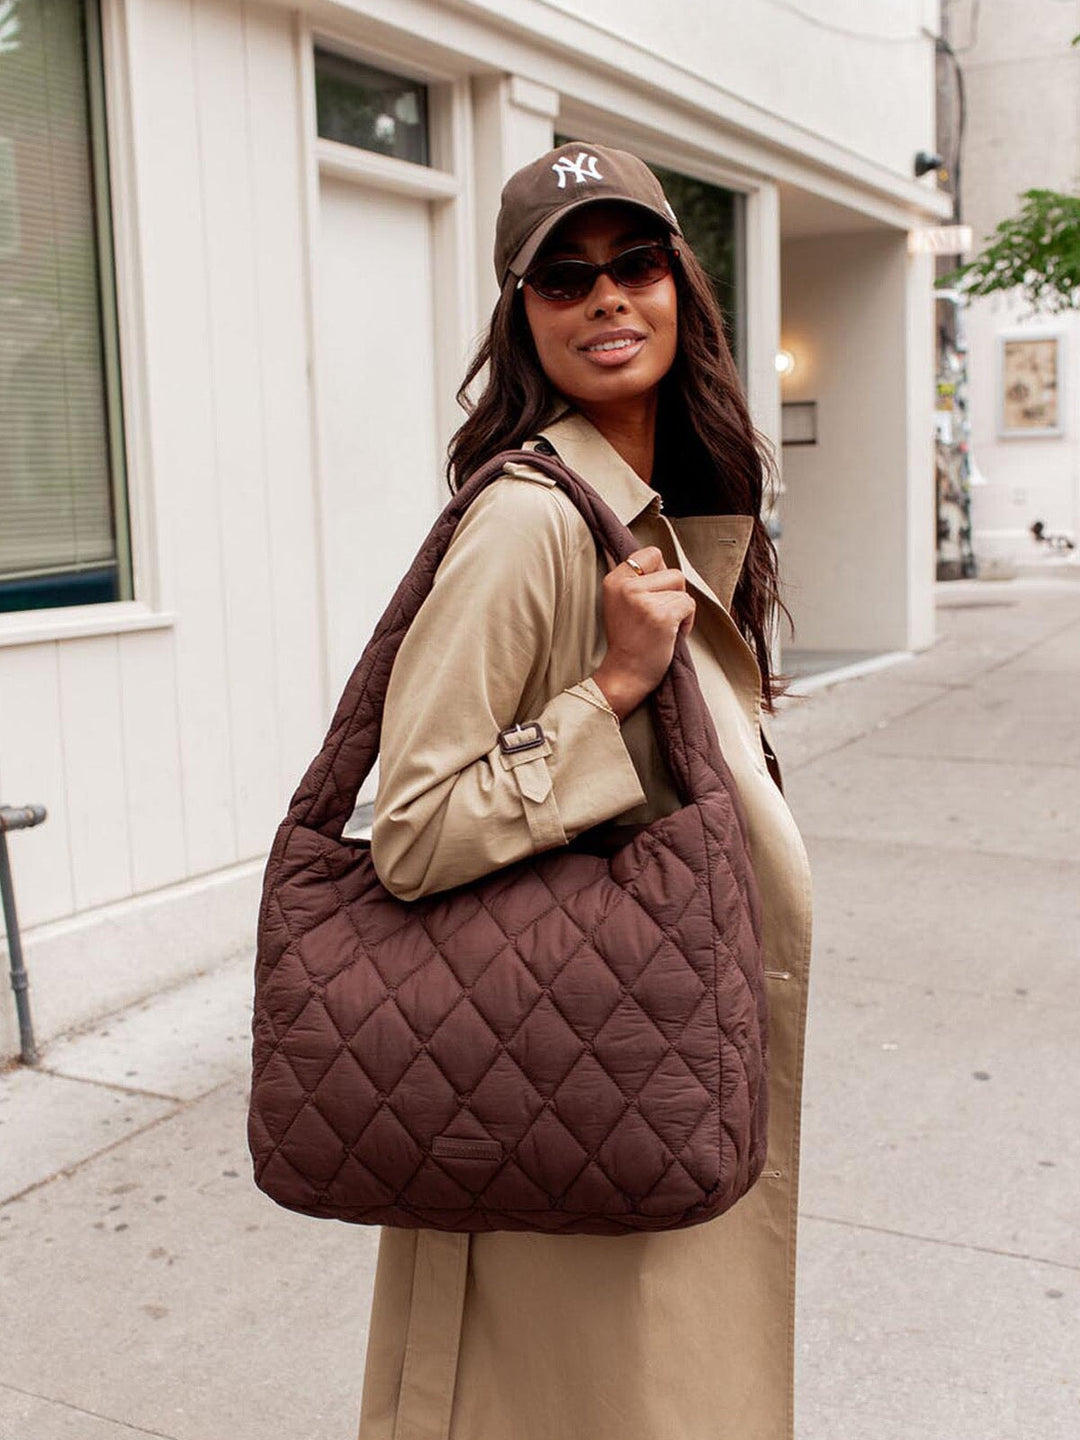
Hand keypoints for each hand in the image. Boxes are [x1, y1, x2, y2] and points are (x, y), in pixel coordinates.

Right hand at [591, 548, 694, 719]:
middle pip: (671, 570)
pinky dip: (688, 621)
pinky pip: (689, 605)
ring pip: (682, 587)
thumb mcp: (619, 602)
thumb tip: (662, 563)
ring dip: (681, 607)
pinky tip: (672, 634)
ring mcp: (643, 601)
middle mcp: (626, 587)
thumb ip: (635, 581)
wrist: (624, 674)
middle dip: (674, 592)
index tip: (656, 592)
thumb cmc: (628, 642)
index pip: (650, 553)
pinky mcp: (661, 616)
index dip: (661, 572)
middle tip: (660, 613)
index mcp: (614, 580)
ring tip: (665, 625)